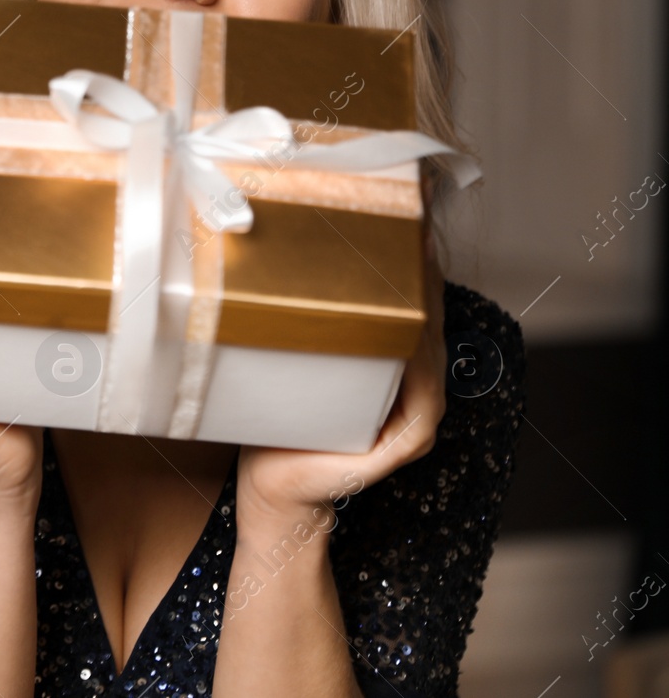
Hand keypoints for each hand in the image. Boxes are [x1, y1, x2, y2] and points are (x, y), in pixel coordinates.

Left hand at [235, 224, 446, 526]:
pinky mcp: (409, 440)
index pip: (417, 307)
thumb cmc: (278, 418)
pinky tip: (411, 330)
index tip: (402, 219)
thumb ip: (304, 320)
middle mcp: (417, 388)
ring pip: (431, 350)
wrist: (270, 481)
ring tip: (413, 261)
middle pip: (429, 320)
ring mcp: (418, 415)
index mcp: (396, 367)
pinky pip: (424, 394)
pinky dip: (418, 362)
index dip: (414, 265)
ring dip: (425, 307)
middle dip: (420, 272)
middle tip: (407, 224)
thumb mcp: (292, 359)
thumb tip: (279, 259)